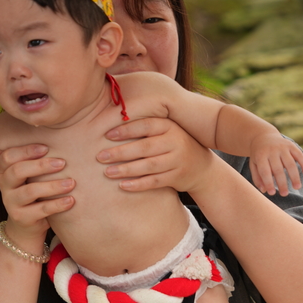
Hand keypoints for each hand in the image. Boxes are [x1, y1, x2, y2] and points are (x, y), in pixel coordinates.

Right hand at [0, 144, 74, 245]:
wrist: (26, 226)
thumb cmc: (34, 194)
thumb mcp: (32, 176)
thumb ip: (38, 160)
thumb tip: (61, 133)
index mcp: (5, 171)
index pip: (8, 157)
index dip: (26, 151)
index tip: (47, 147)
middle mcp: (4, 186)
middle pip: (17, 171)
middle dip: (41, 165)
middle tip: (63, 163)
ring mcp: (11, 203)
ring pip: (30, 191)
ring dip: (53, 186)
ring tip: (71, 183)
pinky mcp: (21, 218)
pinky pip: (40, 210)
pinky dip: (57, 204)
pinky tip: (71, 200)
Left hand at [97, 117, 213, 194]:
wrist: (201, 167)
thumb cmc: (174, 145)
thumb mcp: (165, 131)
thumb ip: (146, 126)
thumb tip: (111, 116)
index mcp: (170, 126)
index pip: (145, 125)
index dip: (126, 130)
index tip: (106, 135)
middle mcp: (175, 141)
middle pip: (144, 147)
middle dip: (120, 152)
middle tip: (100, 156)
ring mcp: (177, 160)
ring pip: (148, 166)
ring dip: (126, 170)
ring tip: (107, 172)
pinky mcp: (177, 177)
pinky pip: (155, 182)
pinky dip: (138, 185)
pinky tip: (123, 185)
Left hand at [249, 132, 302, 196]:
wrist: (263, 136)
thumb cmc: (258, 155)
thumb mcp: (254, 164)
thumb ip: (257, 178)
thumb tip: (264, 190)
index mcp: (260, 155)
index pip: (265, 171)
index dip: (268, 182)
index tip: (272, 193)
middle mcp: (272, 150)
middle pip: (278, 169)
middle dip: (282, 183)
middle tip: (285, 194)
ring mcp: (282, 147)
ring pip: (290, 163)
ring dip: (294, 176)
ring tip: (297, 187)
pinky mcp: (291, 145)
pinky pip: (299, 155)